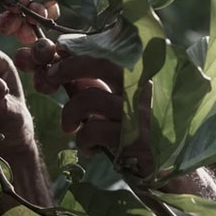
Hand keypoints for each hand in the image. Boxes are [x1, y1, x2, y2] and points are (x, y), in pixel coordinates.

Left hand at [45, 54, 155, 177]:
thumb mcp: (117, 102)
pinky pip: (93, 130)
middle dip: (69, 67)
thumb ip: (93, 83)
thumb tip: (58, 65)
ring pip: (89, 99)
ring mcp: (141, 113)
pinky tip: (90, 148)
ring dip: (69, 114)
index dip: (79, 49)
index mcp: (142, 75)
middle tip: (51, 76)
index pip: (108, 51)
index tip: (59, 52)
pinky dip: (83, 140)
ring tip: (69, 128)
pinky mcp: (136, 139)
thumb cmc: (135, 130)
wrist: (164, 166)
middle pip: (101, 63)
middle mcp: (144, 88)